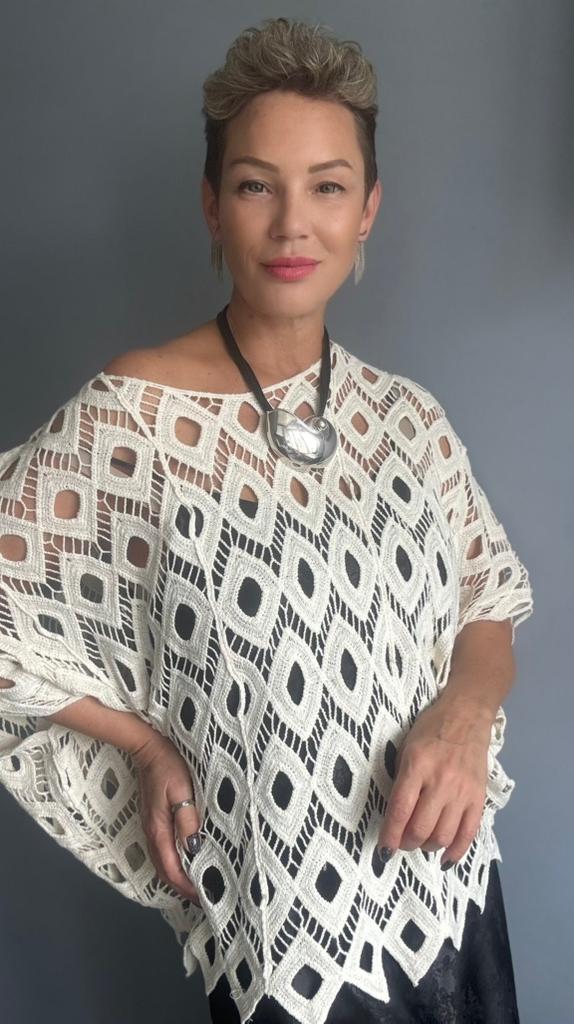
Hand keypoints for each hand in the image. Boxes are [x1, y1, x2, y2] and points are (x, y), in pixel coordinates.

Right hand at [132, 732, 203, 905]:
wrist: (148, 748)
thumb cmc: (169, 766)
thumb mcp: (183, 792)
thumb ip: (187, 821)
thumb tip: (194, 850)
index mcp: (159, 829)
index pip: (172, 868)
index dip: (186, 886)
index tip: (203, 897)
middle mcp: (152, 833)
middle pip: (164, 871)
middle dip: (182, 887)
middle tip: (203, 898)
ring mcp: (150, 827)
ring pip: (161, 862)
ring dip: (176, 877)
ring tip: (196, 886)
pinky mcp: (152, 820)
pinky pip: (161, 850)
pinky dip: (172, 863)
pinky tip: (184, 862)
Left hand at [377, 697, 491, 867]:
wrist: (466, 716)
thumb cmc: (430, 730)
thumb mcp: (406, 749)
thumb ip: (401, 781)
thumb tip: (396, 816)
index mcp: (417, 767)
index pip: (400, 810)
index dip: (389, 836)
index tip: (383, 850)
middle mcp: (441, 782)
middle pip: (421, 828)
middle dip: (406, 843)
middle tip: (401, 842)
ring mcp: (462, 792)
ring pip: (443, 836)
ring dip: (427, 847)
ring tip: (421, 842)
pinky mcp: (478, 798)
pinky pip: (468, 833)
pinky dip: (455, 852)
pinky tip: (445, 859)